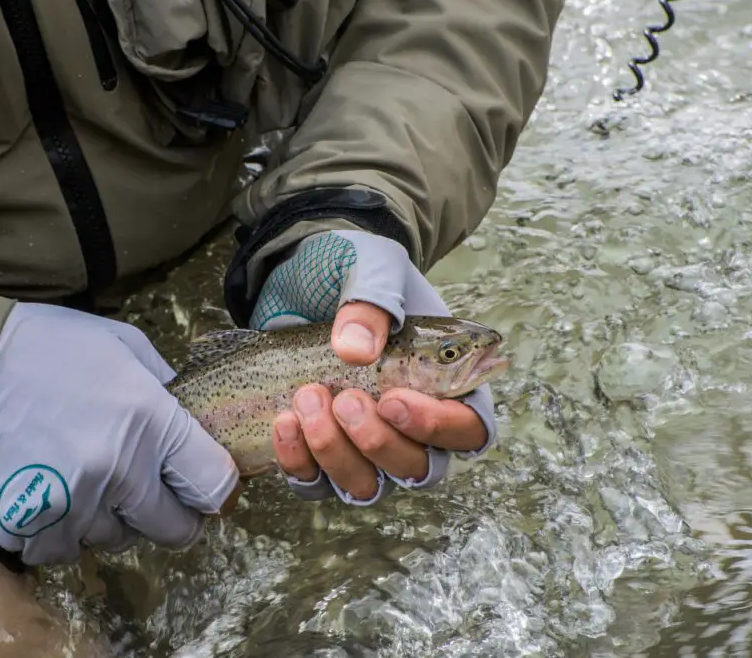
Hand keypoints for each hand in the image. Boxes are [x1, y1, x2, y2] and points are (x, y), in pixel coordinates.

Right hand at [0, 303, 239, 564]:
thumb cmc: (47, 347)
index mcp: (151, 422)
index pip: (213, 484)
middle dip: (171, 514)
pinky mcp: (24, 527)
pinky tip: (48, 492)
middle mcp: (118, 471)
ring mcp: (70, 504)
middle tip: (151, 493)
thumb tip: (193, 420)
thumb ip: (165, 386)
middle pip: (175, 530)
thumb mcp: (123, 346)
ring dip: (109, 518)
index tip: (204, 486)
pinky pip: (61, 551)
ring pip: (115, 540)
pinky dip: (59, 532)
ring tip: (85, 477)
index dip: (216, 488)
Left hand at [250, 230, 496, 504]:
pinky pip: (313, 483)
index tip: (393, 400)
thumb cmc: (353, 270)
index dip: (438, 428)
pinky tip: (284, 421)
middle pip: (416, 468)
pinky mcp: (317, 452)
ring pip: (364, 485)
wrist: (299, 276)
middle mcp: (411, 427)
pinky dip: (297, 460)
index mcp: (445, 383)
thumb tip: (356, 350)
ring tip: (308, 398)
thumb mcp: (369, 266)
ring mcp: (363, 446)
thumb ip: (372, 302)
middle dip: (376, 441)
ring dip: (334, 452)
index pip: (468, 430)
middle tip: (344, 397)